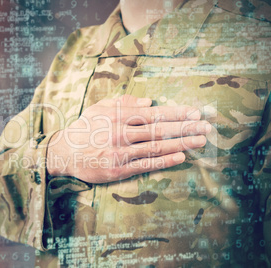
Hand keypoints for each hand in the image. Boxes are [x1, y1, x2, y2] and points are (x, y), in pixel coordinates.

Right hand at [46, 95, 210, 183]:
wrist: (64, 152)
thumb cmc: (84, 129)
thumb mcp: (99, 108)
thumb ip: (124, 103)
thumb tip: (149, 101)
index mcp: (117, 115)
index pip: (153, 113)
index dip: (176, 113)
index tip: (195, 112)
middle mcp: (121, 132)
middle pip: (159, 129)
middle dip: (185, 127)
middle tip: (206, 126)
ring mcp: (120, 152)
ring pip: (156, 147)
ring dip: (180, 143)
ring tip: (200, 141)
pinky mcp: (118, 169)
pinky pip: (145, 165)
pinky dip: (164, 161)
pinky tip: (180, 157)